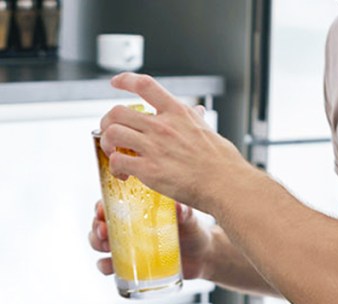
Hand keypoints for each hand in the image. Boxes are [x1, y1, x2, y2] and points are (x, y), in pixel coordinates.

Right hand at [89, 199, 212, 279]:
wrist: (204, 256)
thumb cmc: (194, 230)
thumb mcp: (189, 218)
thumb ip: (184, 212)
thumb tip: (178, 207)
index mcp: (137, 208)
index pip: (111, 203)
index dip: (101, 206)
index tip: (101, 211)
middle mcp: (128, 226)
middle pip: (100, 223)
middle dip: (96, 227)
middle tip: (104, 231)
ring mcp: (128, 245)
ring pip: (100, 243)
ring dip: (97, 244)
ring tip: (106, 248)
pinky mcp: (132, 264)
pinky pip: (111, 266)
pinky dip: (105, 266)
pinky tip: (110, 268)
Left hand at [97, 73, 253, 213]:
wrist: (228, 185)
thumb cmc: (224, 164)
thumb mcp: (210, 131)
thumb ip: (197, 120)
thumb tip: (199, 113)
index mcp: (178, 113)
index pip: (145, 85)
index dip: (125, 80)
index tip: (116, 83)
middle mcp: (163, 126)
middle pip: (118, 112)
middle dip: (108, 122)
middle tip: (110, 133)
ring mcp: (154, 147)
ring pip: (111, 134)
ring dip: (106, 144)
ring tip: (113, 153)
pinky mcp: (149, 169)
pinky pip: (117, 161)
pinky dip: (115, 168)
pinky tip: (123, 174)